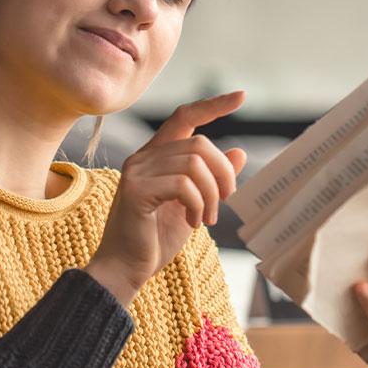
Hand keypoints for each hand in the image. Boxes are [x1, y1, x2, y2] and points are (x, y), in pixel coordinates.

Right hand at [85, 91, 247, 303]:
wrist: (126, 270)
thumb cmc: (155, 240)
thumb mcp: (194, 205)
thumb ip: (212, 179)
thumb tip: (239, 153)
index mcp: (156, 156)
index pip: (185, 117)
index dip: (213, 105)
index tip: (241, 96)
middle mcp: (143, 157)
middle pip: (200, 144)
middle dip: (223, 174)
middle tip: (224, 201)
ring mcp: (137, 171)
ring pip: (195, 164)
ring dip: (212, 194)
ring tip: (207, 218)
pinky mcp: (136, 190)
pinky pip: (184, 185)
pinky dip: (198, 205)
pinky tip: (193, 222)